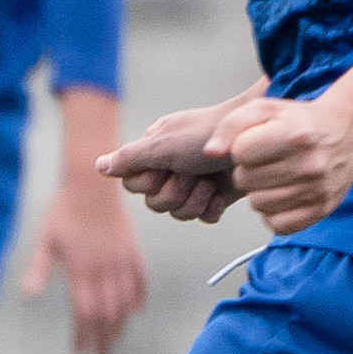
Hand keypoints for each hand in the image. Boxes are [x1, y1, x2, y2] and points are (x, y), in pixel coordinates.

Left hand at [22, 167, 145, 353]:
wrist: (92, 185)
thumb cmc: (64, 211)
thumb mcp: (46, 240)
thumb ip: (40, 268)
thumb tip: (28, 293)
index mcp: (81, 270)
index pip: (85, 313)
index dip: (84, 336)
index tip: (80, 352)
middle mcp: (104, 269)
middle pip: (108, 315)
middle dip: (104, 339)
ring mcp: (121, 261)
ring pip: (126, 303)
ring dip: (121, 326)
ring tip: (115, 341)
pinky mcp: (133, 252)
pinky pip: (140, 281)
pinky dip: (139, 299)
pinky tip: (135, 312)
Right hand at [98, 83, 266, 222]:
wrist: (253, 139)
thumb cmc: (206, 135)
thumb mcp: (162, 145)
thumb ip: (129, 158)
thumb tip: (98, 166)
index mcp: (154, 152)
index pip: (132, 185)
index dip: (149, 183)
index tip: (166, 167)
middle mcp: (171, 167)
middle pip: (155, 204)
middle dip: (174, 192)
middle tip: (190, 174)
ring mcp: (194, 183)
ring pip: (179, 214)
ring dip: (194, 200)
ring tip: (208, 182)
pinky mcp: (216, 196)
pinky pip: (203, 218)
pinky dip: (211, 208)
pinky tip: (219, 193)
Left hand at [211, 92, 352, 234]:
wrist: (345, 135)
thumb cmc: (299, 123)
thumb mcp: (264, 109)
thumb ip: (230, 125)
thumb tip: (211, 152)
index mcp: (294, 134)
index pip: (239, 152)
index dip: (241, 148)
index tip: (255, 143)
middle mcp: (309, 164)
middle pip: (245, 181)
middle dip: (248, 170)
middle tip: (265, 161)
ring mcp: (317, 191)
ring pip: (258, 205)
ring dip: (259, 192)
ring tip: (275, 176)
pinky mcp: (320, 211)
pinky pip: (277, 225)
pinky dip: (274, 213)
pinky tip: (282, 194)